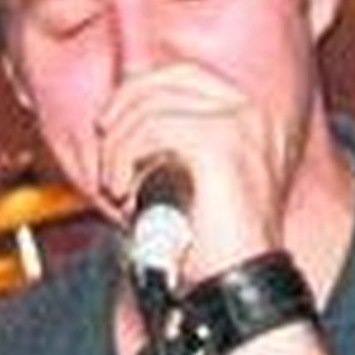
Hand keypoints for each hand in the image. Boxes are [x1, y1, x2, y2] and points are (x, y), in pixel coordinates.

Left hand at [93, 61, 288, 284]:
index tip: (110, 125)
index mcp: (249, 116)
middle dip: (120, 114)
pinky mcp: (218, 141)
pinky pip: (148, 131)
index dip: (138, 93)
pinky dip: (122, 162)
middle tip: (105, 157)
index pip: (183, 75)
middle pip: (162, 81)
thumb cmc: (210, 245)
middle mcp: (249, 111)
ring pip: (148, 108)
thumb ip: (169, 144)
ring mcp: (237, 122)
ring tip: (116, 188)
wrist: (235, 280)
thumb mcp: (190, 181)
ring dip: (116, 150)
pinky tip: (123, 195)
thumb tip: (116, 119)